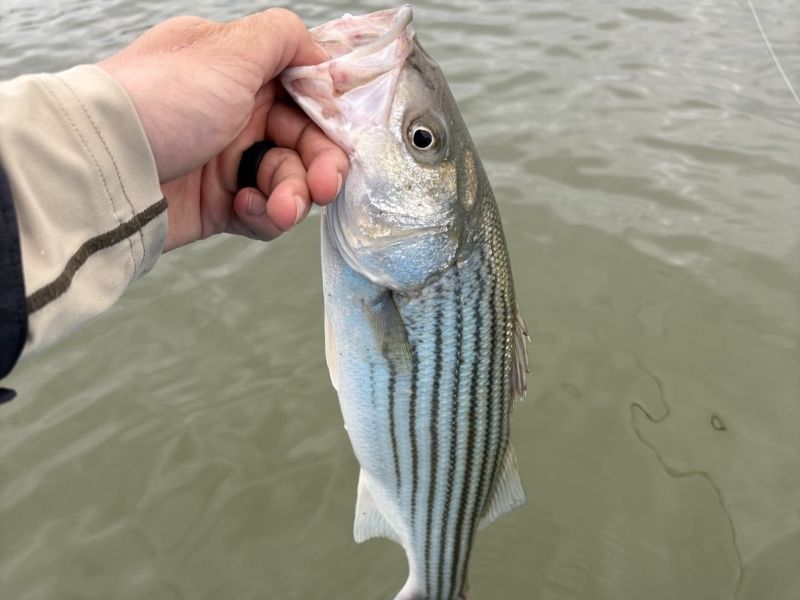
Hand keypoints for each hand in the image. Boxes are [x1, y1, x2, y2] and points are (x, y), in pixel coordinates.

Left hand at [98, 8, 347, 250]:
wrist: (105, 169)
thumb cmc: (163, 102)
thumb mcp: (227, 52)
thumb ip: (282, 38)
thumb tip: (321, 51)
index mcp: (237, 72)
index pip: (301, 91)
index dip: (326, 113)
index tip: (341, 132)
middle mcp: (234, 113)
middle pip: (303, 140)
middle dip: (320, 163)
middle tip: (325, 185)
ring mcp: (226, 161)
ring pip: (288, 180)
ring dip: (293, 195)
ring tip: (281, 208)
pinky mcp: (219, 205)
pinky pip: (264, 213)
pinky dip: (264, 215)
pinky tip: (247, 209)